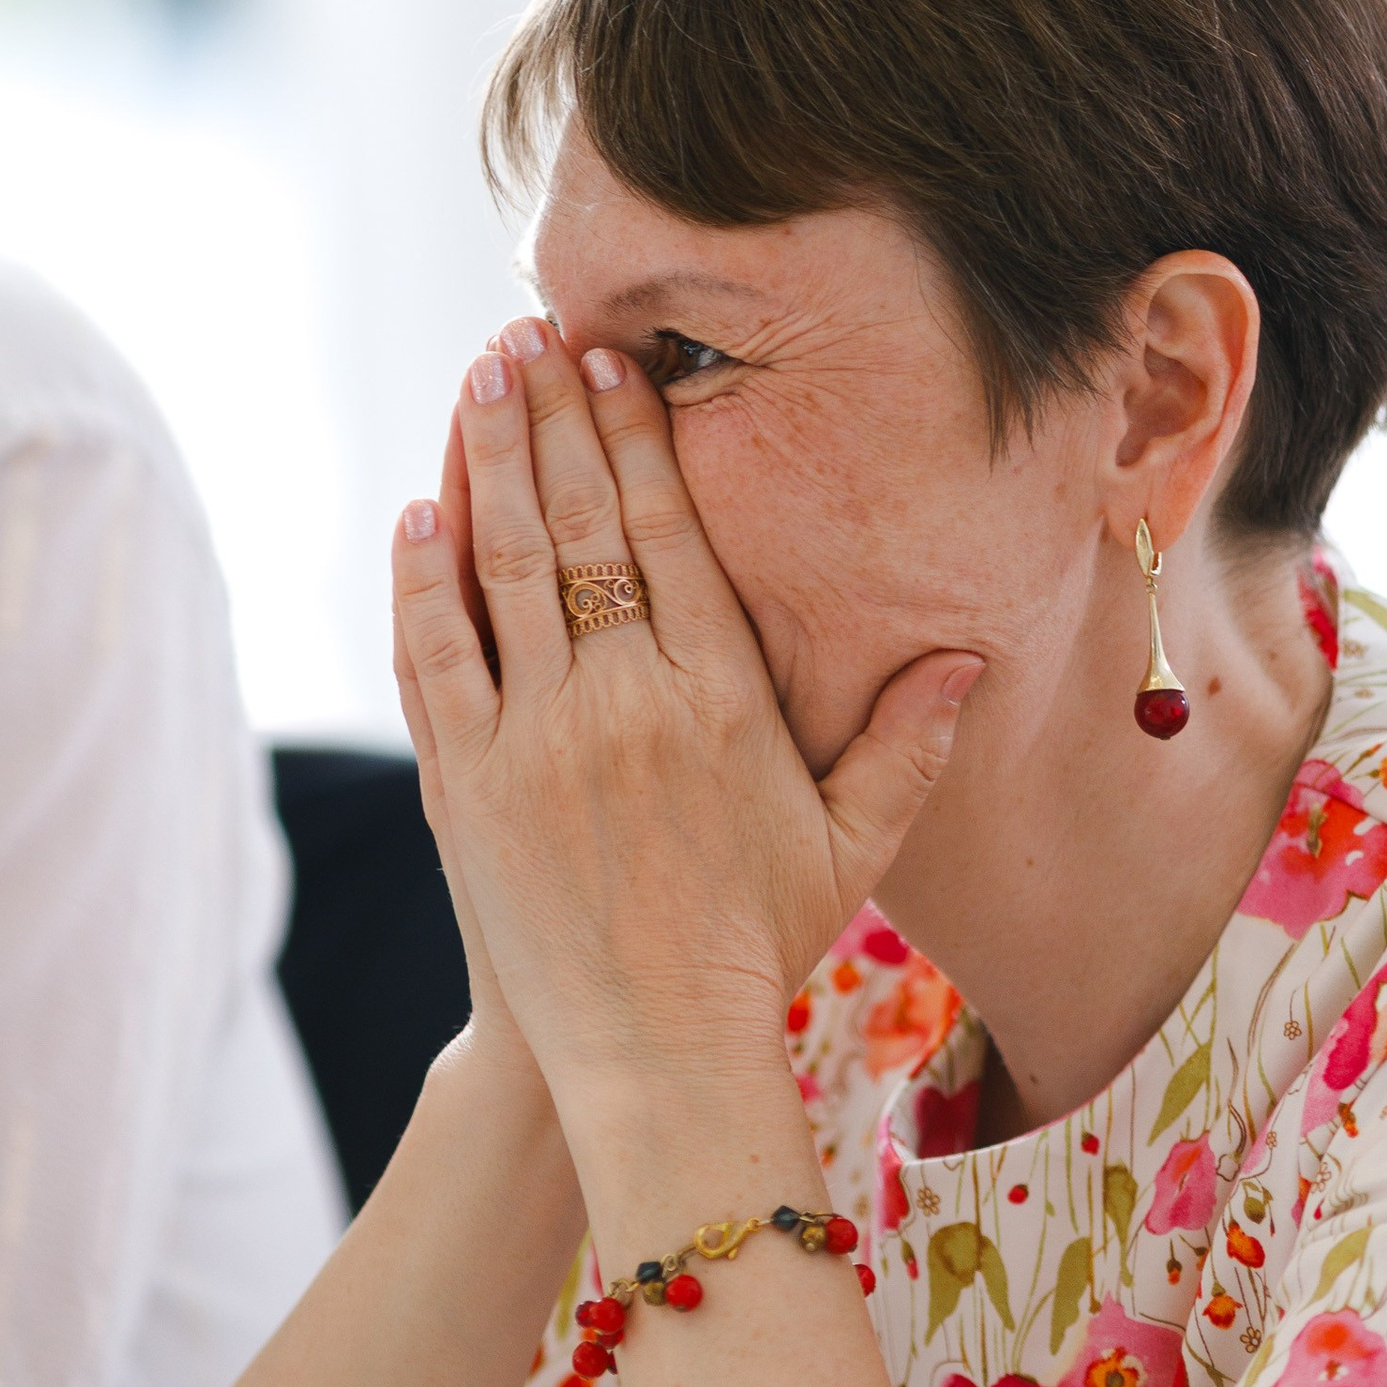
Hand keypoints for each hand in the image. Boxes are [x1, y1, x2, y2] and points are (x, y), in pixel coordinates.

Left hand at [391, 317, 981, 1111]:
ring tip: (481, 378)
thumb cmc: (757, 945)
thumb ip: (905, 742)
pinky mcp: (467, 785)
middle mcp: (622, 703)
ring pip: (501, 566)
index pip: (667, 534)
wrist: (648, 1054)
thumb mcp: (850, 843)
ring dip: (488, 460)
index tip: (616, 362)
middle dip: (553, 416)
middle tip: (529, 332)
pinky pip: (434, 656)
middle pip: (579, 523)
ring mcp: (534, 740)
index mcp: (717, 700)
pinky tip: (421, 508)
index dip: (637, 438)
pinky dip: (423, 576)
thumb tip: (965, 656)